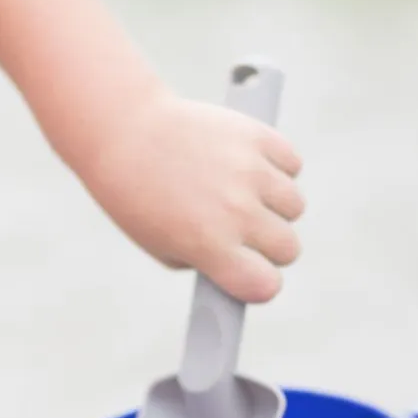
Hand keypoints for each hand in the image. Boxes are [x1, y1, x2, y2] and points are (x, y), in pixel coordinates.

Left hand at [83, 87, 304, 301]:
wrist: (123, 132)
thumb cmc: (137, 196)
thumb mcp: (161, 246)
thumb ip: (208, 262)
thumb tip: (246, 264)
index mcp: (210, 246)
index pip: (266, 285)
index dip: (259, 283)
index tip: (250, 274)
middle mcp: (236, 211)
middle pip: (288, 249)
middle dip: (268, 247)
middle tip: (244, 234)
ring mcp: (250, 172)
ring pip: (294, 206)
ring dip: (275, 206)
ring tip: (243, 195)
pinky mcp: (257, 137)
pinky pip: (292, 164)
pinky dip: (278, 168)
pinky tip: (249, 167)